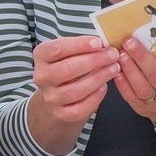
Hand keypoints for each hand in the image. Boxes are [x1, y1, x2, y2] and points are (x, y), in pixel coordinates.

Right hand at [26, 35, 120, 150]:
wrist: (57, 96)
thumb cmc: (68, 66)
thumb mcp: (69, 52)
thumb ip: (82, 47)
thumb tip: (105, 45)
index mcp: (42, 56)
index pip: (57, 49)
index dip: (79, 45)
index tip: (99, 42)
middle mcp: (42, 77)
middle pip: (67, 69)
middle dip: (93, 61)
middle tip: (112, 55)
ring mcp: (50, 97)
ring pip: (75, 90)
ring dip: (98, 78)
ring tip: (114, 68)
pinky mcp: (61, 113)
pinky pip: (80, 108)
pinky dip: (95, 98)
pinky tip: (104, 87)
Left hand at [112, 38, 155, 126]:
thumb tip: (151, 40)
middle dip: (142, 58)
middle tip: (129, 43)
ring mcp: (155, 105)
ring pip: (141, 88)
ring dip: (129, 69)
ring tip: (121, 54)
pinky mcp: (141, 108)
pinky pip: (130, 96)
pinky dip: (122, 82)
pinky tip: (117, 69)